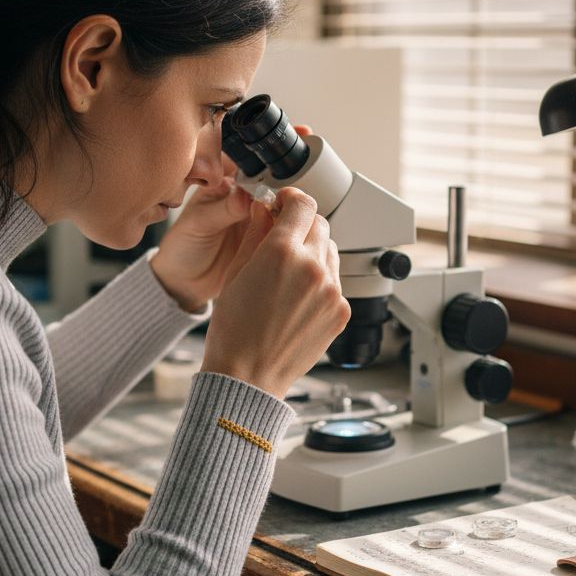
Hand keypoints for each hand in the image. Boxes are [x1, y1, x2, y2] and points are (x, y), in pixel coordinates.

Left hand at [150, 125, 311, 311]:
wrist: (185, 284)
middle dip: (291, 164)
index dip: (268, 142)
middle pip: (272, 173)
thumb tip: (247, 196)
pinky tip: (303, 220)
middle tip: (307, 162)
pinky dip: (295, 222)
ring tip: (306, 195)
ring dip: (296, 195)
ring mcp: (256, 215)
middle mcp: (242, 194)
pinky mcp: (265, 236)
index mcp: (222, 182)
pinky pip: (284, 225)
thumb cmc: (182, 249)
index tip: (291, 134)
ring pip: (282, 198)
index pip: (248, 154)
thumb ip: (223, 209)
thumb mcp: (198, 225)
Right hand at [200, 187, 349, 398]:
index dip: (292, 199)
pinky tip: (297, 299)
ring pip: (330, 252)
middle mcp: (313, 267)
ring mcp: (331, 291)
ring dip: (313, 253)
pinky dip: (320, 282)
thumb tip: (265, 209)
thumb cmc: (234, 330)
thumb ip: (255, 234)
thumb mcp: (235, 272)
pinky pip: (335, 282)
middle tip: (283, 238)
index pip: (303, 204)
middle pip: (320, 225)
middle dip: (301, 225)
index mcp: (282, 252)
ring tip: (288, 275)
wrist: (248, 376)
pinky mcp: (341, 311)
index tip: (284, 203)